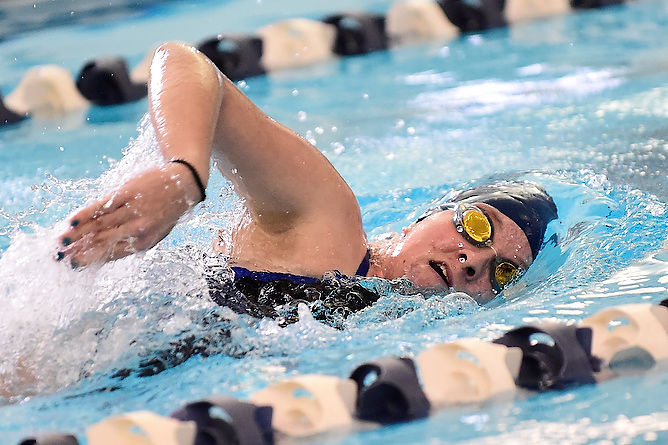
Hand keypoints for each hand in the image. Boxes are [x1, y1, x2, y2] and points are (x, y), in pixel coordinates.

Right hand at [57, 163, 201, 266]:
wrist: (183, 183)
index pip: (112, 253)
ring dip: (77, 234)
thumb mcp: (157, 233)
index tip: (74, 265)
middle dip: (79, 250)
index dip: (91, 260)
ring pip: (99, 225)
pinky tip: (71, 221)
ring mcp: (131, 210)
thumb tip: (109, 256)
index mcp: (144, 242)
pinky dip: (85, 214)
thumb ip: (134, 244)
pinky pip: (102, 206)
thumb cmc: (168, 211)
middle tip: (60, 257)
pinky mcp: (126, 193)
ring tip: (61, 241)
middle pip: (102, 241)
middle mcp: (137, 228)